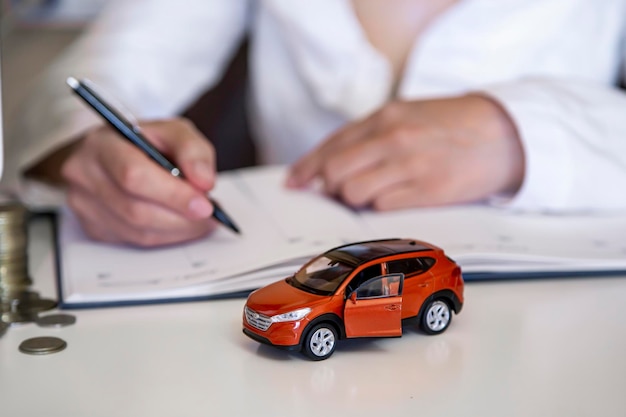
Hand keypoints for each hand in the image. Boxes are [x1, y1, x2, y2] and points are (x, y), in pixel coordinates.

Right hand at [61, 118, 217, 245]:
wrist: (112, 154)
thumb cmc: (145, 142)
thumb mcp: (174, 132)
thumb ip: (193, 151)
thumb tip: (204, 183)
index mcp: (103, 143)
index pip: (134, 175)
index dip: (173, 195)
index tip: (205, 205)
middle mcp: (84, 174)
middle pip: (135, 210)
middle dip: (181, 218)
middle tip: (210, 216)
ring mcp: (83, 204)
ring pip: (137, 233)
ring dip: (177, 231)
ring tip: (201, 220)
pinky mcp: (92, 227)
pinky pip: (134, 242)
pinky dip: (165, 236)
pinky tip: (181, 225)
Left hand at [287, 95, 524, 209]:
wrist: (503, 133)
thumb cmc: (451, 125)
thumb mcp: (407, 115)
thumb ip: (371, 135)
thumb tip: (333, 165)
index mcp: (385, 116)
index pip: (331, 145)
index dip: (306, 167)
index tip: (294, 183)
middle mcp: (392, 137)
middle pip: (334, 171)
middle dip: (327, 188)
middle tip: (333, 195)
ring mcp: (409, 164)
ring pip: (353, 192)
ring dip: (353, 201)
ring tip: (368, 198)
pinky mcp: (428, 190)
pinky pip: (382, 207)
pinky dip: (377, 210)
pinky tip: (388, 204)